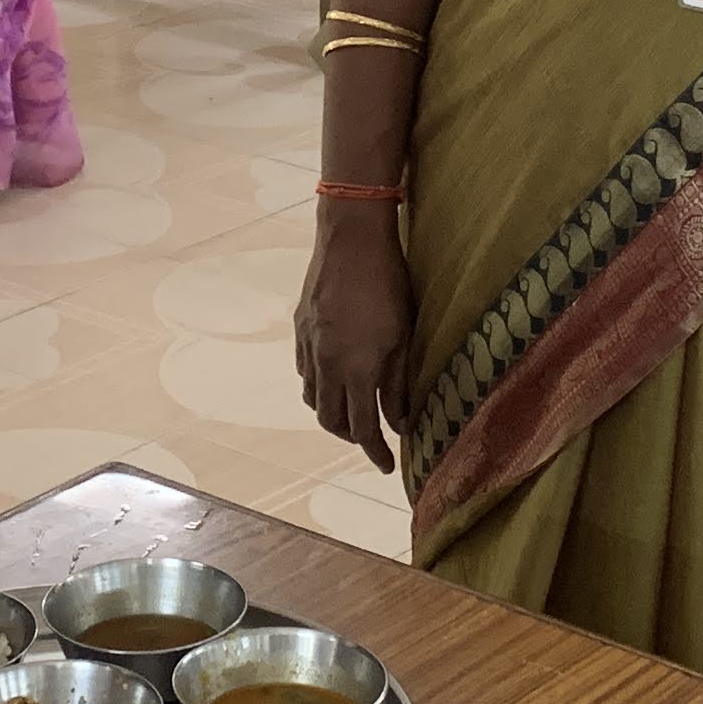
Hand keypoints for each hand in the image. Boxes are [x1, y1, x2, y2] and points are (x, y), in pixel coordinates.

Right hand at [293, 205, 413, 476]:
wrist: (350, 238)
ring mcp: (308, 345)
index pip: (361, 427)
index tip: (387, 465)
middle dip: (350, 437)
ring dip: (331, 413)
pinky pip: (304, 371)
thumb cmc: (387, 284)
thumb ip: (398, 384)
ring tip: (353, 412)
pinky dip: (318, 386)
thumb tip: (400, 423)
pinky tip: (333, 378)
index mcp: (354, 369)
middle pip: (330, 419)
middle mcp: (324, 364)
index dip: (374, 451)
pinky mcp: (300, 327)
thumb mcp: (403, 337)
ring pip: (312, 397)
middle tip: (371, 441)